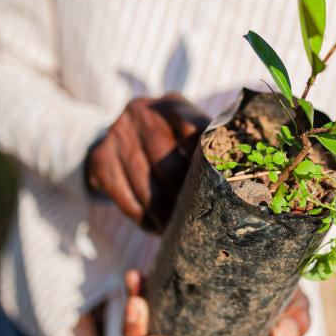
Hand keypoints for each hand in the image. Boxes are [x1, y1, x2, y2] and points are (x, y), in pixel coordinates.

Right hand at [86, 94, 209, 231]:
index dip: (208, 164)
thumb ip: (208, 149)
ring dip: (163, 214)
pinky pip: (123, 196)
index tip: (220, 191)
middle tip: (197, 219)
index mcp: (172, 104)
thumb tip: (235, 180)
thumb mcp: (187, 133)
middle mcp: (142, 112)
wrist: (119, 137)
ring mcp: (117, 133)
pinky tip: (154, 228)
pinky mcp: (100, 157)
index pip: (195, 132)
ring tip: (177, 230)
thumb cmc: (169, 140)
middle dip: (184, 197)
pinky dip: (141, 217)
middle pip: (168, 164)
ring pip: (144, 185)